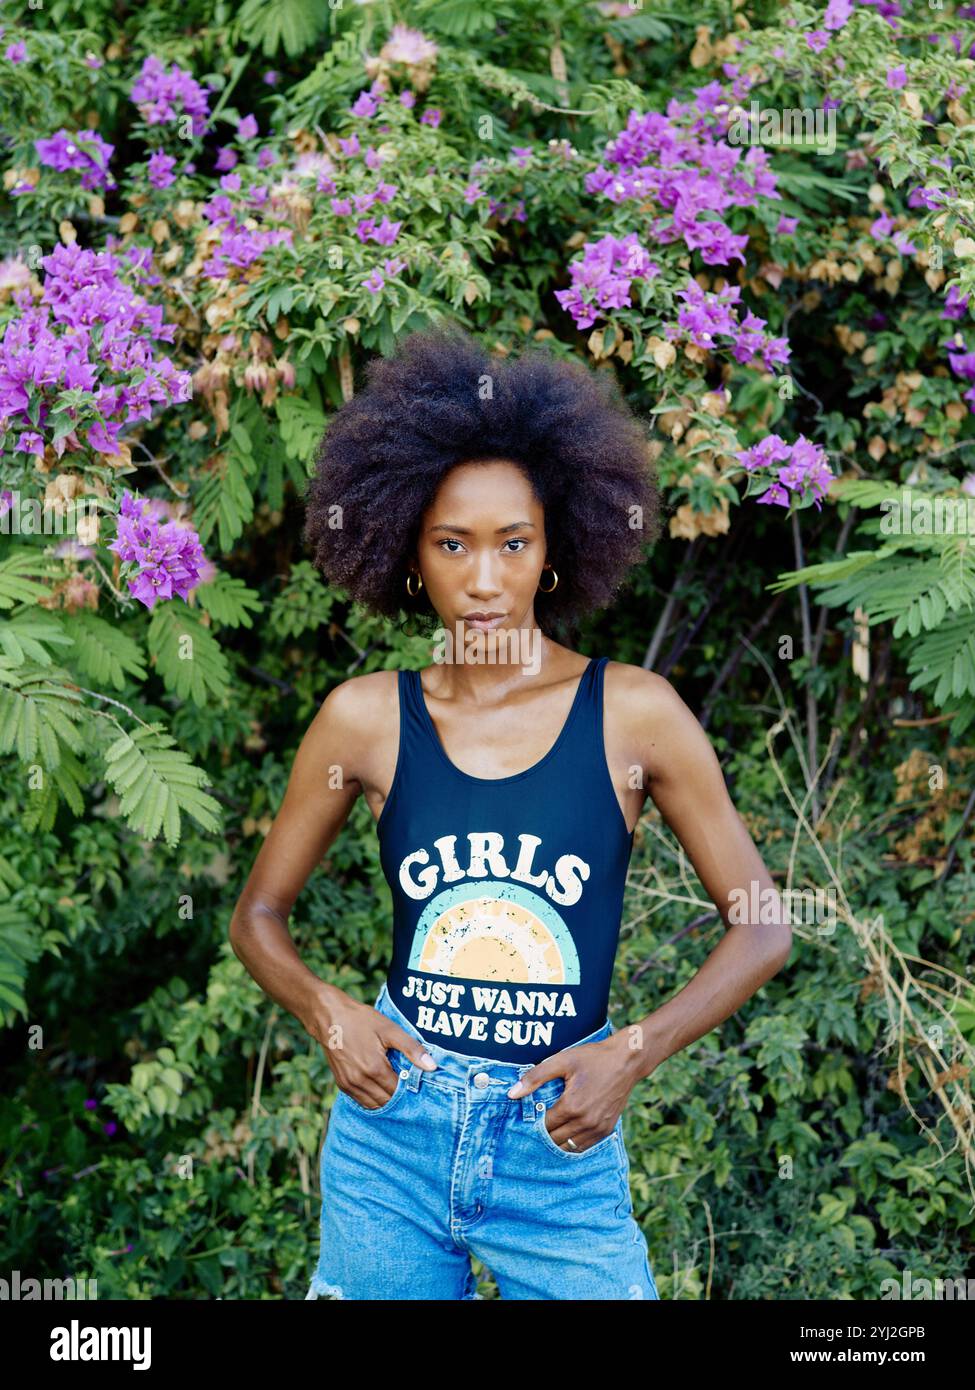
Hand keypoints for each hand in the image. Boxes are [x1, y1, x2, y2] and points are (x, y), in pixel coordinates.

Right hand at [307, 986, 437, 1109]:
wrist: (329, 1017)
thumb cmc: (360, 1020)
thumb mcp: (389, 1029)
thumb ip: (411, 1049)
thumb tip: (432, 1067)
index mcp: (374, 1069)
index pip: (398, 1091)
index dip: (409, 1088)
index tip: (415, 1081)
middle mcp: (360, 1081)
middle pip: (387, 1101)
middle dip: (398, 1096)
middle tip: (407, 1085)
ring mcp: (349, 1084)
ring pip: (374, 1104)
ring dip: (386, 1099)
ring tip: (394, 1086)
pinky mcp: (342, 1084)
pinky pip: (361, 1100)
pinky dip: (373, 1098)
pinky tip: (380, 1087)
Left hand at [505, 1032, 639, 1151]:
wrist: (626, 1061)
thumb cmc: (593, 1058)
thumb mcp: (562, 1061)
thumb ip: (535, 1077)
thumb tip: (512, 1093)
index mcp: (572, 1106)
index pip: (544, 1126)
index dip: (533, 1122)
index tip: (527, 1117)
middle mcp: (585, 1122)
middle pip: (554, 1139)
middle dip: (543, 1133)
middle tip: (536, 1124)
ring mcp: (597, 1129)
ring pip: (568, 1146)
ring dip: (557, 1140)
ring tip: (549, 1130)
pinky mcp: (606, 1130)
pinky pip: (583, 1146)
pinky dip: (572, 1143)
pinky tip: (565, 1132)